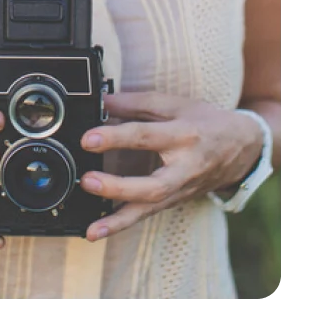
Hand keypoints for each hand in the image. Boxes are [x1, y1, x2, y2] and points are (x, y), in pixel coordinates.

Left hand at [77, 92, 264, 242]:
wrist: (243, 147)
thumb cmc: (206, 122)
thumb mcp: (175, 104)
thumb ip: (136, 103)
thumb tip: (102, 101)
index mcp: (184, 135)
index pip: (146, 137)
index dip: (115, 137)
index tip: (88, 139)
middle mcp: (185, 167)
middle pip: (153, 185)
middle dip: (118, 187)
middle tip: (88, 181)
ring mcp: (182, 189)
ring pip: (151, 208)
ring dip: (119, 221)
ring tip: (91, 229)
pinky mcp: (176, 200)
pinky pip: (149, 214)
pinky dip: (124, 224)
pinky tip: (100, 230)